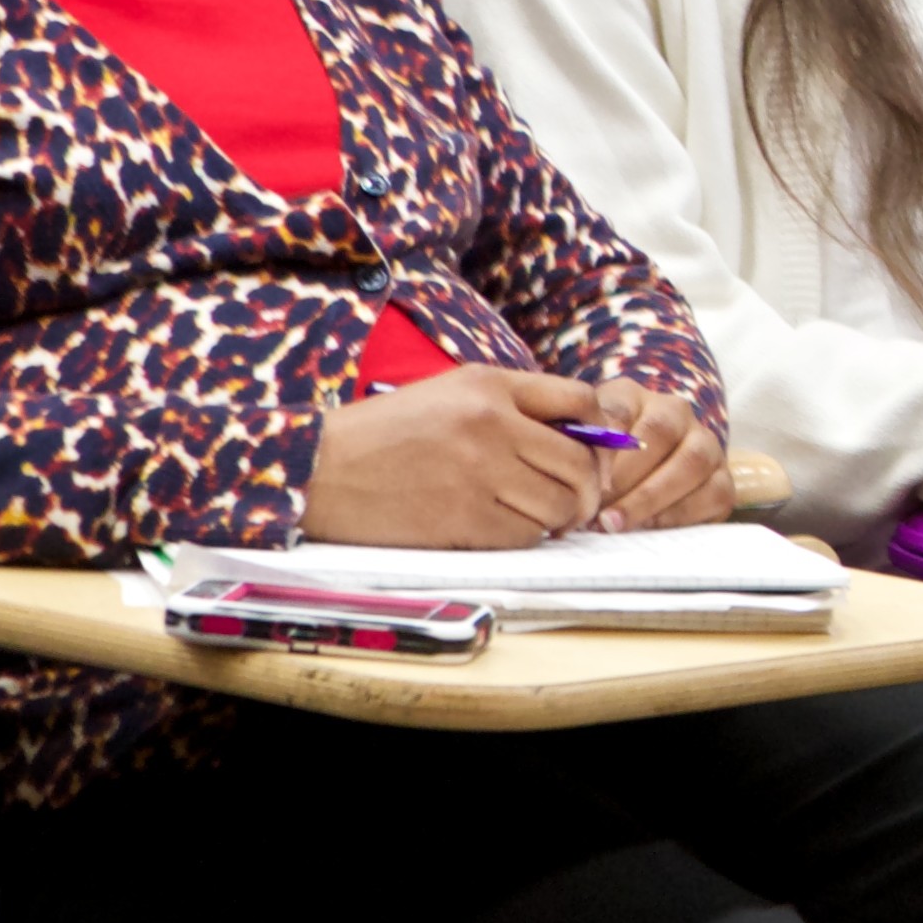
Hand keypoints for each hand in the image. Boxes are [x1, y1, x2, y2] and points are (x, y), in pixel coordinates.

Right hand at [305, 366, 619, 547]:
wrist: (321, 468)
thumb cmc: (389, 431)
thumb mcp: (452, 391)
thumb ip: (516, 403)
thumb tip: (583, 433)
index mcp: (491, 386)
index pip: (582, 400)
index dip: (601, 430)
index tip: (599, 451)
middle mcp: (493, 426)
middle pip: (581, 462)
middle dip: (591, 485)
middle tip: (582, 498)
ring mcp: (479, 475)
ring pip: (559, 505)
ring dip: (561, 516)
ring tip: (546, 515)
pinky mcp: (463, 520)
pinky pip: (524, 535)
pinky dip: (528, 536)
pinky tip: (512, 528)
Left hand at [585, 378, 729, 531]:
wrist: (643, 473)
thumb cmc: (599, 464)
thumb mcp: (579, 445)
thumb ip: (573, 448)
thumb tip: (567, 470)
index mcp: (634, 397)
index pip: (620, 411)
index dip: (604, 448)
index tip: (587, 482)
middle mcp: (676, 412)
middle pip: (661, 432)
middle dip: (625, 479)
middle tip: (595, 511)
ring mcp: (706, 443)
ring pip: (693, 462)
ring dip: (650, 498)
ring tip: (615, 524)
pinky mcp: (723, 478)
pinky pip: (715, 493)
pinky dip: (680, 514)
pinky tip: (647, 528)